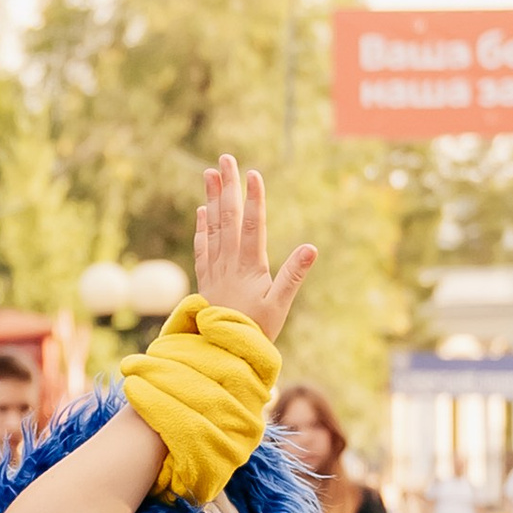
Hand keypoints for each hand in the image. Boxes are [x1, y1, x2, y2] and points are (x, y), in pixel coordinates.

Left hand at [192, 152, 314, 342]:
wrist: (219, 353)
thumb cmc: (255, 331)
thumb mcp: (280, 306)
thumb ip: (294, 275)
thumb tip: (311, 248)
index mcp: (249, 267)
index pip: (252, 225)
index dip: (253, 199)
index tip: (253, 174)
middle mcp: (228, 263)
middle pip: (228, 217)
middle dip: (227, 187)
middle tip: (225, 158)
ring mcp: (215, 270)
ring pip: (212, 227)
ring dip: (211, 199)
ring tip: (209, 173)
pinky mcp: (206, 279)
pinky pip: (202, 247)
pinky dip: (202, 227)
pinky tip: (201, 211)